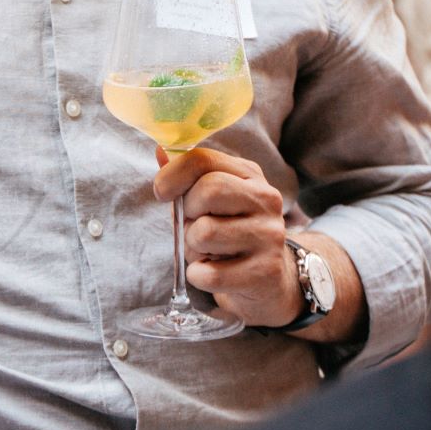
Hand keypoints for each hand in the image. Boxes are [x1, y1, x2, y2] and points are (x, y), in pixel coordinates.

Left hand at [154, 146, 300, 327]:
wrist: (269, 279)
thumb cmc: (229, 233)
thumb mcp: (211, 200)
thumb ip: (187, 177)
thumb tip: (160, 150)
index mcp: (249, 175)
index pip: (203, 159)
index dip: (172, 175)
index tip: (162, 192)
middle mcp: (266, 199)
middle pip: (208, 191)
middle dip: (187, 213)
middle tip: (194, 225)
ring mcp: (270, 235)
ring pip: (205, 233)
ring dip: (193, 247)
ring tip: (209, 250)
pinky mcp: (266, 271)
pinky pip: (209, 274)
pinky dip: (199, 276)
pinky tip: (215, 271)